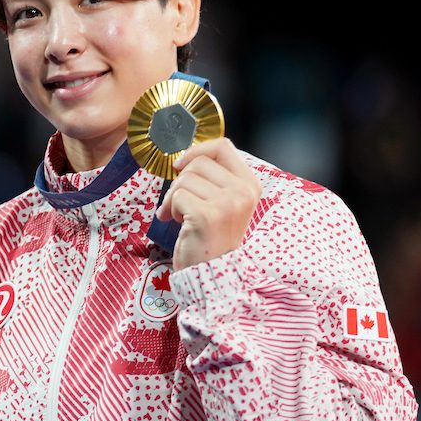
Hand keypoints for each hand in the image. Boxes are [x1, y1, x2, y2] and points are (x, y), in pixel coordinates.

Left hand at [155, 137, 261, 269]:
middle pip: (198, 162)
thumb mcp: (222, 202)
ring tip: (183, 217)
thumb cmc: (211, 237)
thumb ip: (213, 178)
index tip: (181, 166)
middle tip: (182, 205)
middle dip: (181, 182)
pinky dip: (170, 209)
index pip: (222, 146)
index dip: (197, 150)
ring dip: (174, 198)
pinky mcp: (208, 215)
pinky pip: (177, 196)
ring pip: (185, 179)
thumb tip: (184, 157)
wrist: (212, 274)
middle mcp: (243, 192)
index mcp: (250, 184)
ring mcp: (228, 203)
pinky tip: (180, 224)